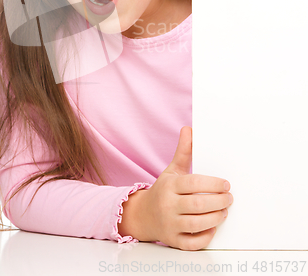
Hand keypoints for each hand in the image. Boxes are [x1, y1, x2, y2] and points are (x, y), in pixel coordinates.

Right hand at [125, 126, 232, 249]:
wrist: (143, 215)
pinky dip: (205, 237)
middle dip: (219, 201)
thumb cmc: (163, 190)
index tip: (226, 184)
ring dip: (215, 218)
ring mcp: (169, 224)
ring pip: (197, 224)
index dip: (213, 183)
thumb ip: (183, 152)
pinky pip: (192, 243)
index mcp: (169, 186)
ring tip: (224, 211)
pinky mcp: (173, 240)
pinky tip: (213, 227)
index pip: (193, 183)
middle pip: (198, 204)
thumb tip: (188, 129)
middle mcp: (167, 205)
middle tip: (229, 198)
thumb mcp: (172, 170)